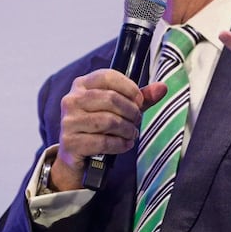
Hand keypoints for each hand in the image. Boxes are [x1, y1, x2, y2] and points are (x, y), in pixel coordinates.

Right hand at [50, 69, 166, 190]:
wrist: (75, 155)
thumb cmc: (98, 126)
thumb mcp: (118, 108)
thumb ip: (140, 98)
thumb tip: (162, 88)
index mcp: (81, 85)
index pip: (108, 76)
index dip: (129, 88)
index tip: (139, 101)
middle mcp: (71, 100)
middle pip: (111, 98)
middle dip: (131, 111)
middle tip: (137, 120)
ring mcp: (68, 121)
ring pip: (109, 121)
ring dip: (128, 129)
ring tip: (132, 133)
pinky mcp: (70, 142)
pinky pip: (103, 142)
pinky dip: (120, 144)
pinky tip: (125, 144)